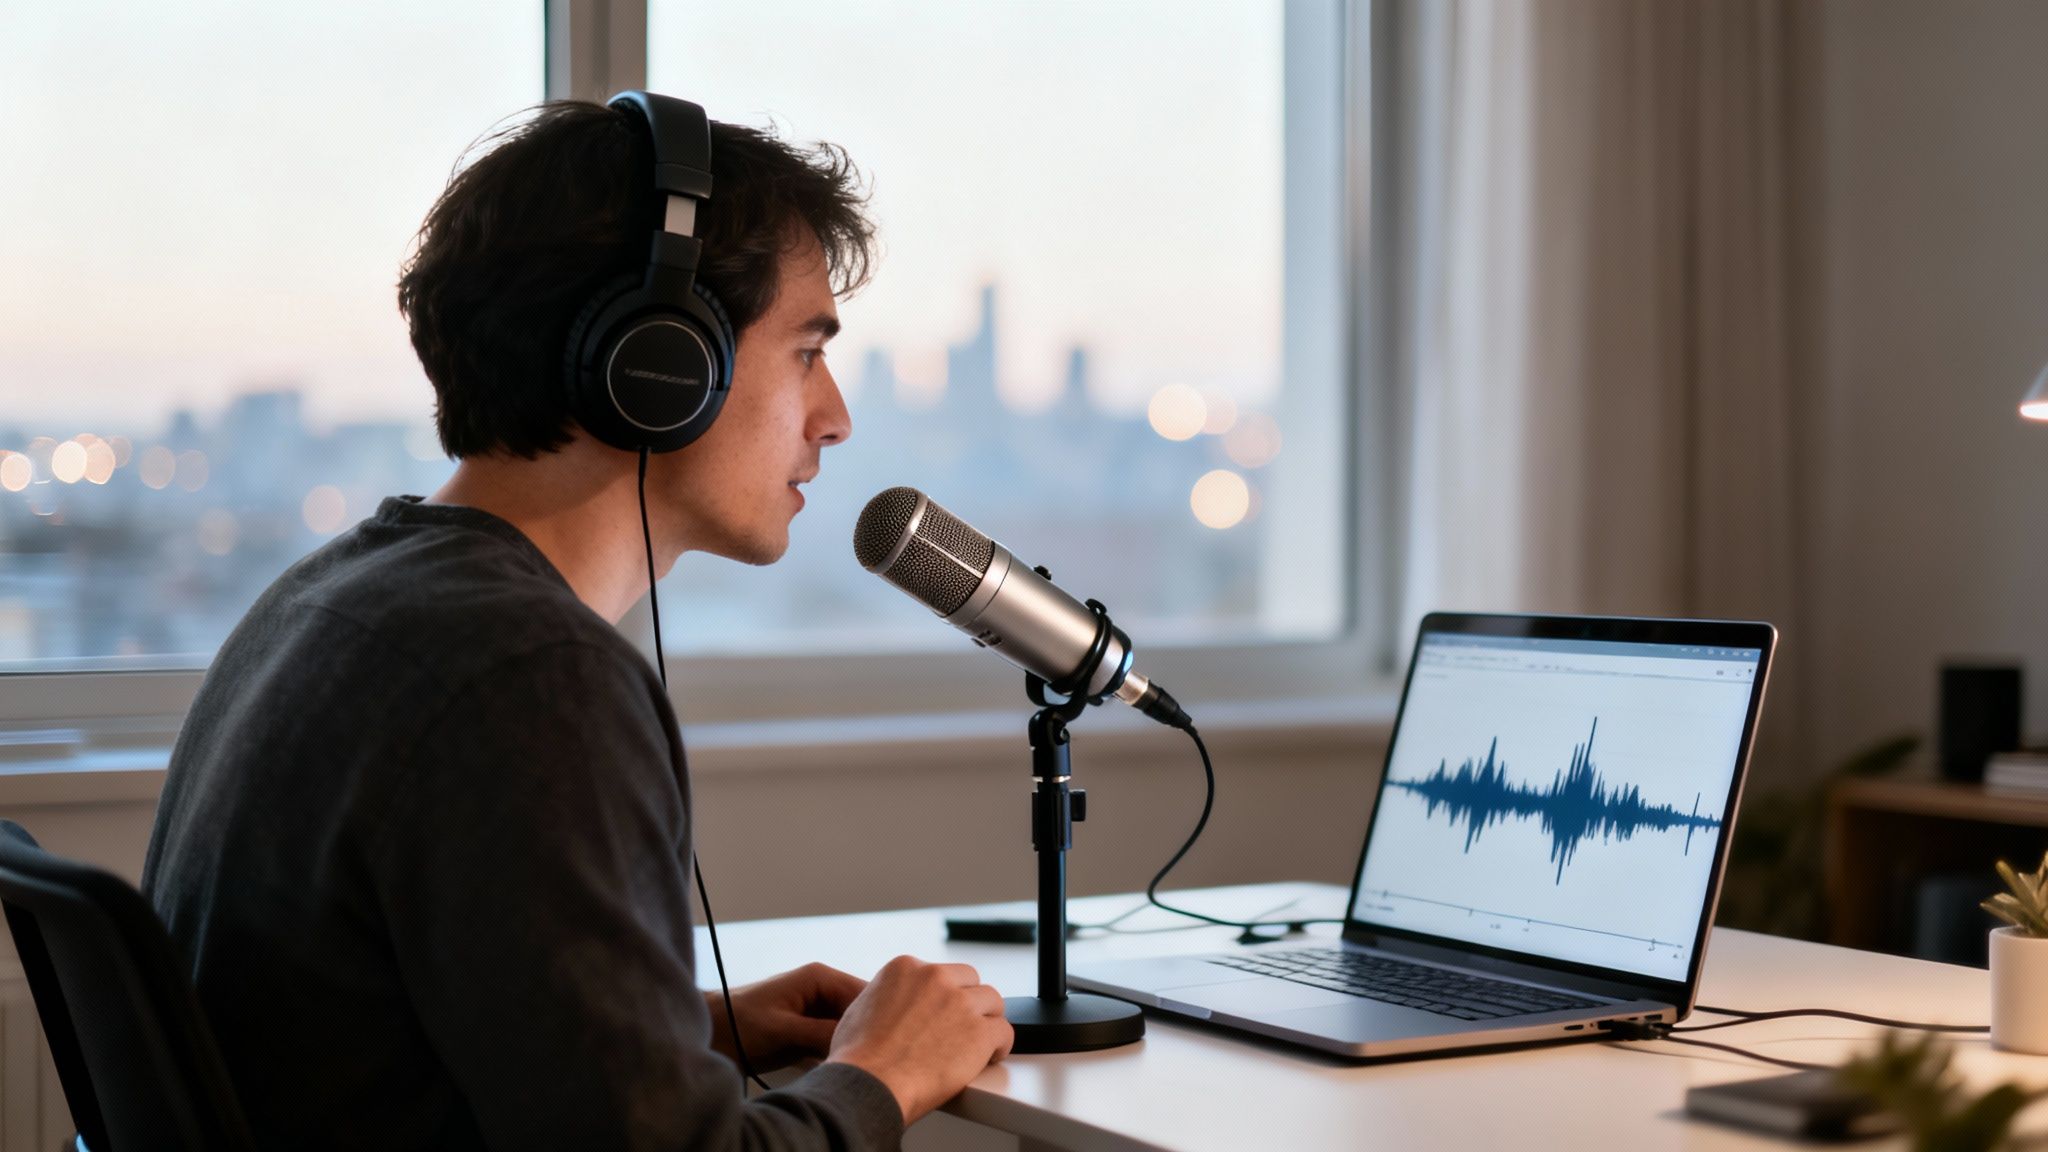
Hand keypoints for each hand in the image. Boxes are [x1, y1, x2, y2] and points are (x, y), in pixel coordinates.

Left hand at [706, 962, 867, 1073]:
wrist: (709, 1035)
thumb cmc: (739, 1022)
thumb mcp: (783, 1028)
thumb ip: (820, 1032)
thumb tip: (856, 1041)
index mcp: (819, 978)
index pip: (864, 993)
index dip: (877, 1017)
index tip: (885, 1041)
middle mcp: (823, 993)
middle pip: (860, 1013)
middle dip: (865, 1034)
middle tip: (871, 1058)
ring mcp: (817, 1014)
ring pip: (850, 1030)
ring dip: (851, 1046)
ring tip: (856, 1064)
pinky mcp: (810, 1034)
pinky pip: (836, 1042)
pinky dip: (838, 1054)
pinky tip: (839, 1067)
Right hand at [824, 956, 1013, 1125]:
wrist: (868, 1084)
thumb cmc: (858, 1058)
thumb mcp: (862, 1007)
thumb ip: (889, 997)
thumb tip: (897, 1008)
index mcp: (906, 968)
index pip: (941, 973)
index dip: (945, 996)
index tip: (944, 1014)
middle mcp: (936, 978)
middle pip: (971, 982)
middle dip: (970, 1003)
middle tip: (964, 1027)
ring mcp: (960, 1003)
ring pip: (992, 1002)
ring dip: (987, 1022)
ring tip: (981, 1043)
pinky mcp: (980, 1032)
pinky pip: (1005, 1032)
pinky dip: (1000, 1046)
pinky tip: (991, 1057)